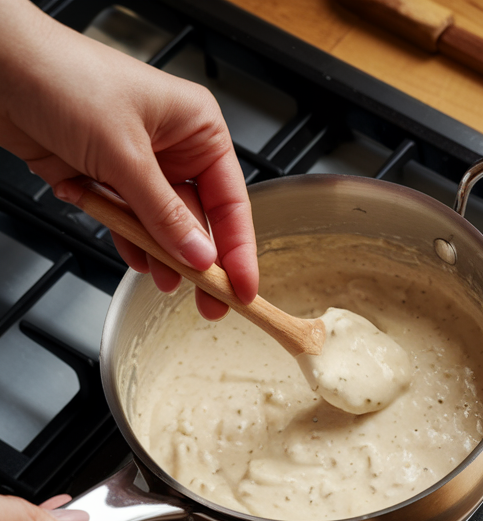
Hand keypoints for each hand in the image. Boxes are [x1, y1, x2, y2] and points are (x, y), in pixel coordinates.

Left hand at [0, 0, 257, 318]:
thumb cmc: (61, 77)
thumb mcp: (124, 154)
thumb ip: (163, 214)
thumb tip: (198, 256)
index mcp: (197, 129)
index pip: (231, 201)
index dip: (238, 250)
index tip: (243, 288)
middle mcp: (174, 147)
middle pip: (200, 220)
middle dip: (200, 261)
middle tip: (210, 303)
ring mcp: (139, 164)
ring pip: (163, 226)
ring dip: (162, 256)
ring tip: (165, 283)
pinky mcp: (107, 178)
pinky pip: (129, 222)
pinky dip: (129, 241)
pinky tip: (135, 260)